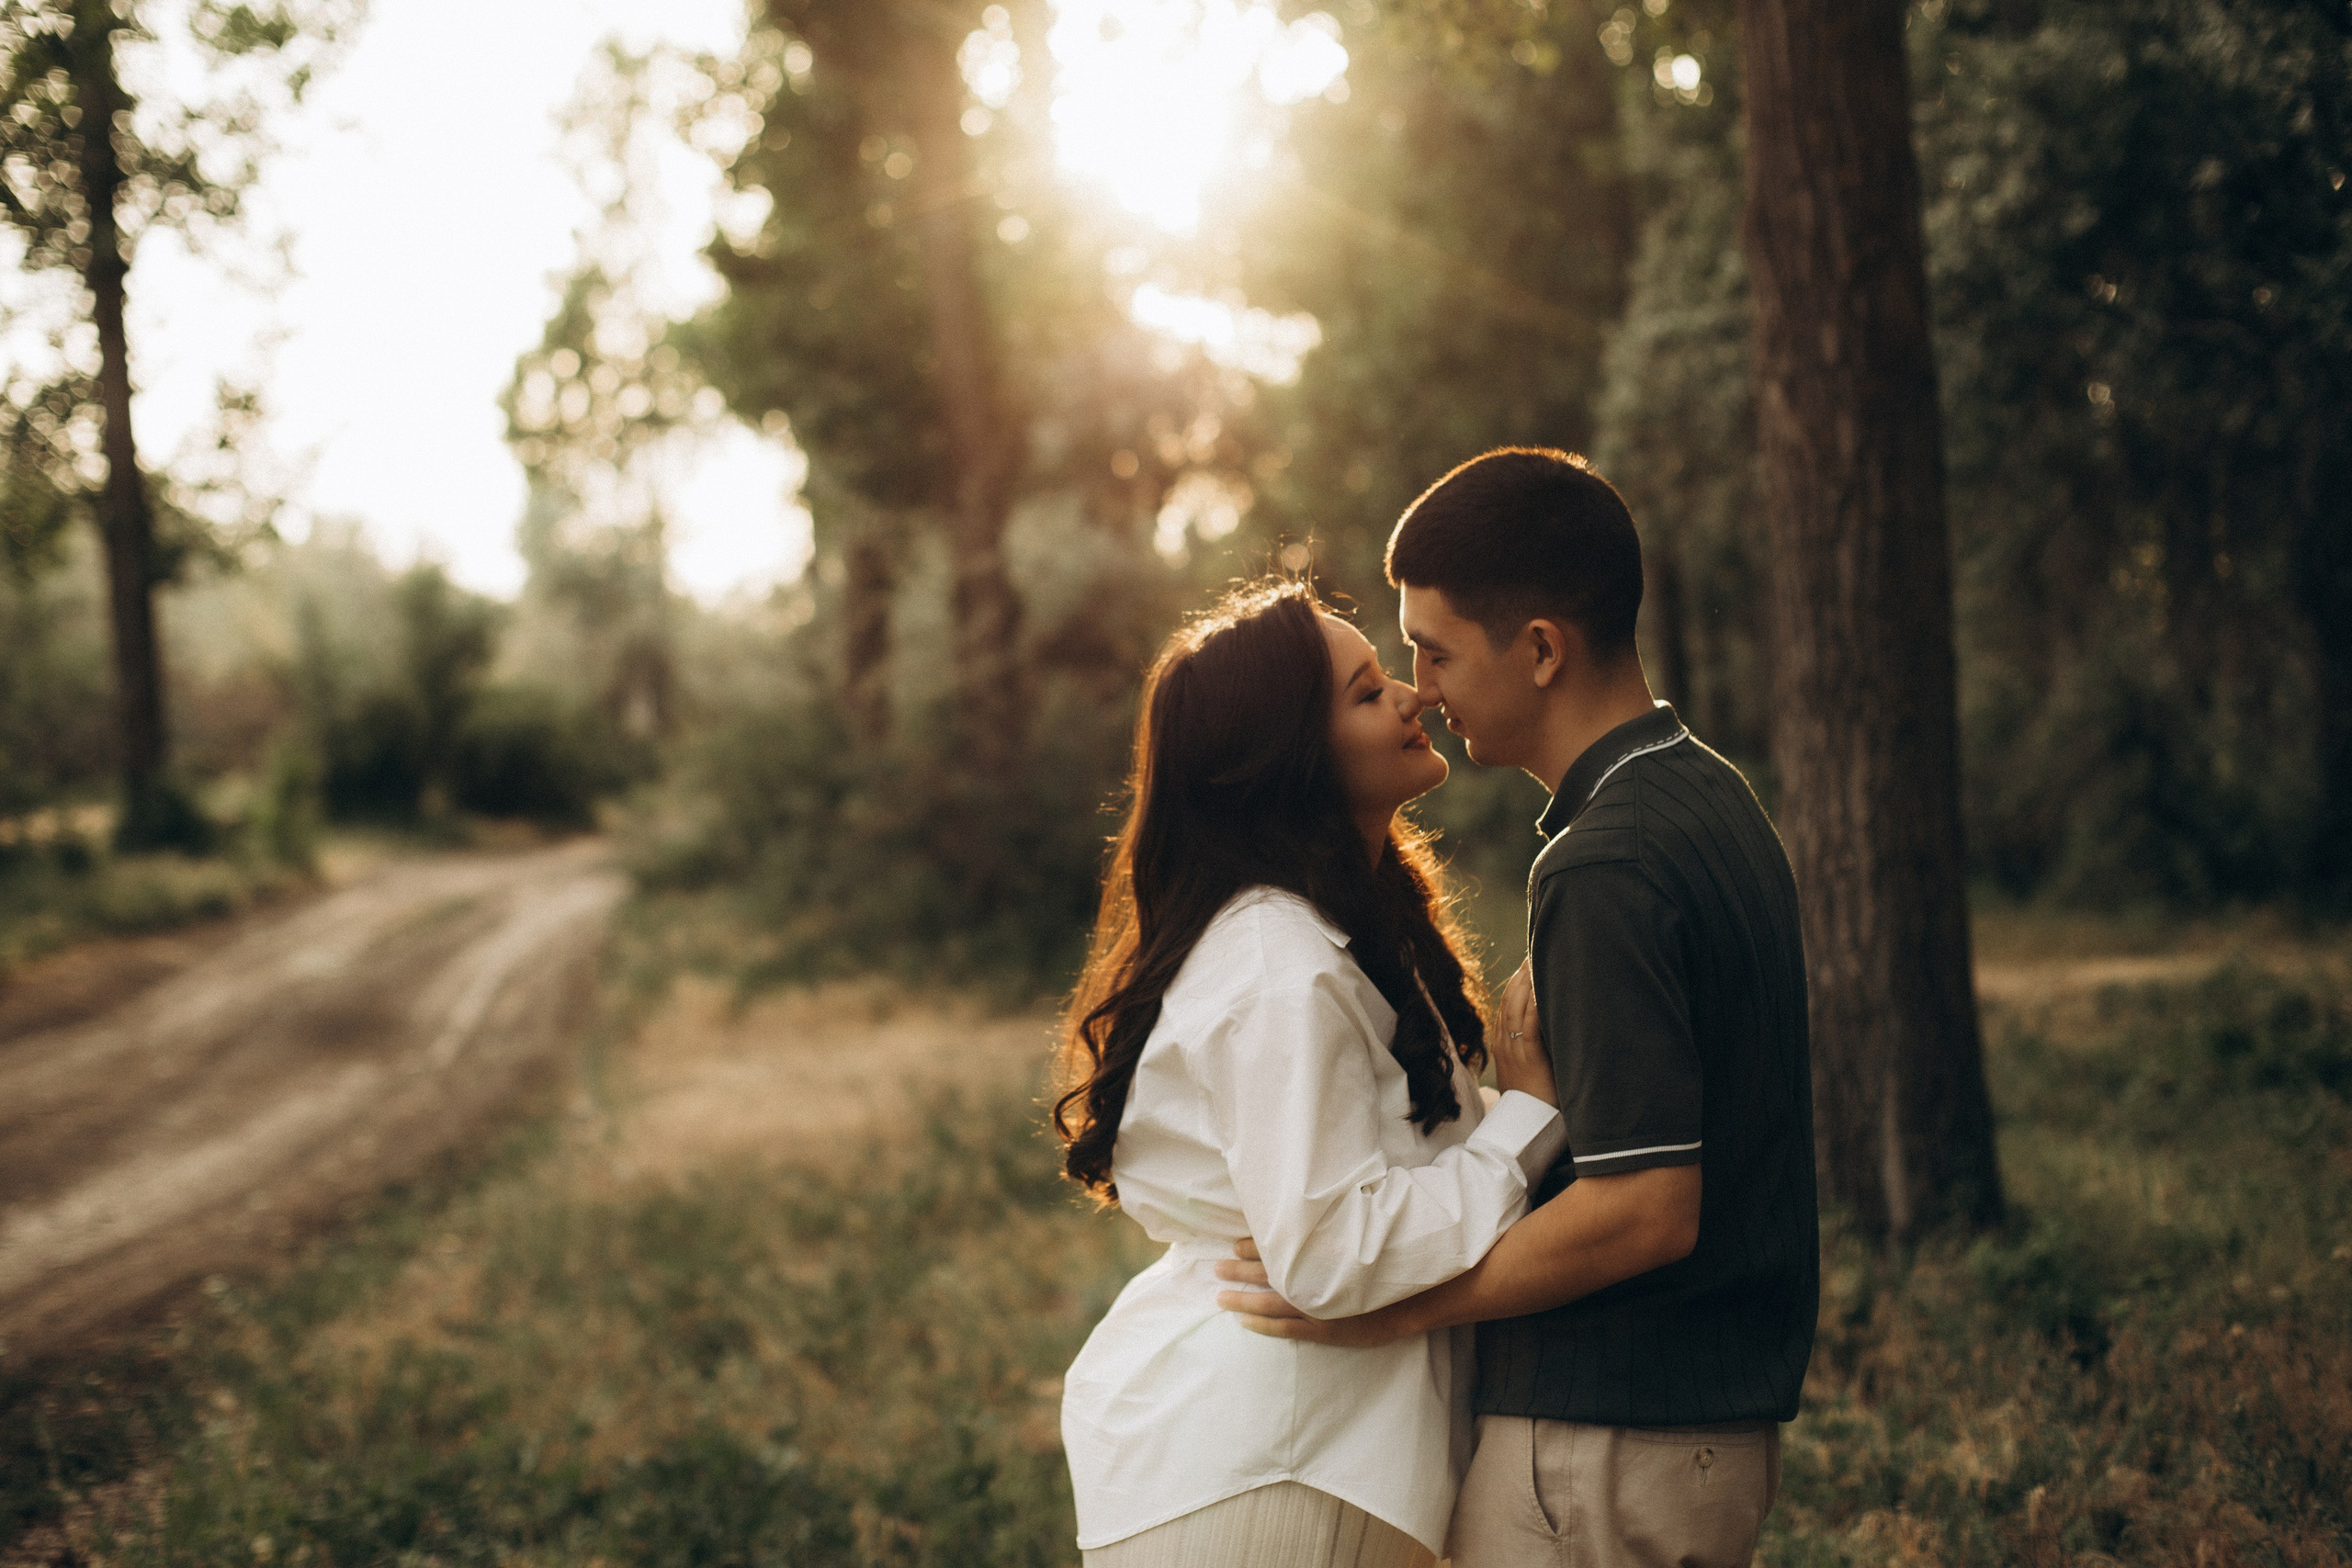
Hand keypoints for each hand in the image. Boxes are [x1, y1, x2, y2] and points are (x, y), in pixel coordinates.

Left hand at [1211, 1239, 1413, 1347]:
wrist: (1412, 1297)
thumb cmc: (1386, 1259)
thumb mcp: (1358, 1233)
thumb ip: (1333, 1225)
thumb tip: (1312, 1207)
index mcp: (1317, 1255)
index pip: (1277, 1248)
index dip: (1254, 1245)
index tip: (1235, 1242)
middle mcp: (1312, 1280)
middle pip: (1267, 1273)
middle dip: (1240, 1269)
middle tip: (1217, 1266)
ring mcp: (1316, 1307)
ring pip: (1269, 1303)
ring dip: (1242, 1298)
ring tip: (1220, 1295)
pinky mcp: (1324, 1330)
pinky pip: (1286, 1329)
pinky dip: (1263, 1325)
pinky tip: (1243, 1321)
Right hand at [1491, 957, 1555, 1106]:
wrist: (1527, 1126)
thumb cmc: (1533, 1102)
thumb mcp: (1525, 1074)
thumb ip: (1530, 1054)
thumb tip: (1547, 1036)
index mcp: (1502, 1045)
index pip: (1505, 1006)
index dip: (1515, 984)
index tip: (1526, 966)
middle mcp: (1504, 1043)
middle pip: (1509, 1000)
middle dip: (1520, 976)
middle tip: (1533, 954)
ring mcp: (1514, 1050)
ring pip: (1516, 1007)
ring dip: (1526, 983)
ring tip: (1536, 962)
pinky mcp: (1529, 1058)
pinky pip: (1529, 1025)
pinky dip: (1535, 1005)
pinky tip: (1542, 990)